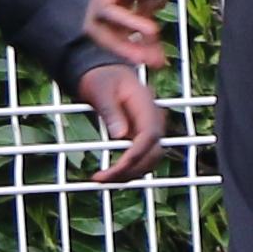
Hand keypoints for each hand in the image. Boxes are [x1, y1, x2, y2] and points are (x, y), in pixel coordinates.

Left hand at [78, 57, 169, 185]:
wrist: (104, 71)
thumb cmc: (100, 77)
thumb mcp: (99, 89)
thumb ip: (109, 110)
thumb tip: (120, 135)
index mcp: (145, 103)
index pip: (150, 134)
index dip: (137, 153)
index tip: (119, 167)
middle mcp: (153, 118)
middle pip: (153, 152)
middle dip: (131, 169)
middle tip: (102, 179)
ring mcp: (148, 128)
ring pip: (149, 159)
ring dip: (130, 174)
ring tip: (101, 180)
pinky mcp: (140, 137)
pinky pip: (140, 157)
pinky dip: (128, 170)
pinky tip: (109, 176)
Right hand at [92, 0, 205, 50]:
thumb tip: (150, 5)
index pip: (102, 8)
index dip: (123, 26)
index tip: (153, 33)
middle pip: (100, 23)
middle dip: (121, 46)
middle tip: (151, 62)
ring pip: (117, 23)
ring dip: (133, 44)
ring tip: (159, 61)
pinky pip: (136, 14)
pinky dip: (145, 32)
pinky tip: (161, 45)